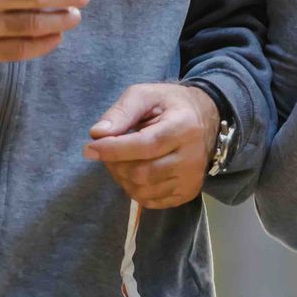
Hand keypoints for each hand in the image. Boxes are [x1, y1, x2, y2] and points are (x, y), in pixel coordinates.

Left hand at [84, 82, 219, 208]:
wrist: (206, 119)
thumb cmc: (170, 105)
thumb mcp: (146, 95)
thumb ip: (121, 111)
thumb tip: (97, 133)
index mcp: (184, 127)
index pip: (146, 145)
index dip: (114, 149)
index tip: (90, 148)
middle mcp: (192, 157)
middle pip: (142, 172)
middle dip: (115, 164)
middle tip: (105, 151)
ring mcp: (191, 178)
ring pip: (144, 190)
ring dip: (122, 178)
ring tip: (120, 160)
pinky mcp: (187, 193)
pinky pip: (150, 201)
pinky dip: (134, 189)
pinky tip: (133, 172)